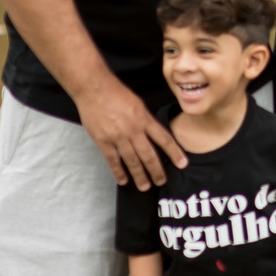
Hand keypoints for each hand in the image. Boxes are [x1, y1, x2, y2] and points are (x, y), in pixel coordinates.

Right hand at [74, 72, 186, 188]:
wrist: (94, 88)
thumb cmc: (116, 92)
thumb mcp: (137, 103)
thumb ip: (146, 120)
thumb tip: (154, 134)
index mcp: (144, 119)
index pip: (164, 139)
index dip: (174, 153)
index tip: (182, 164)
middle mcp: (133, 129)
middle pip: (149, 155)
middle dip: (157, 170)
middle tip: (162, 181)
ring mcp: (118, 136)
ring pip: (132, 161)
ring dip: (140, 175)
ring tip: (145, 186)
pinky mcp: (103, 140)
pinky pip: (112, 160)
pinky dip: (118, 172)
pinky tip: (123, 180)